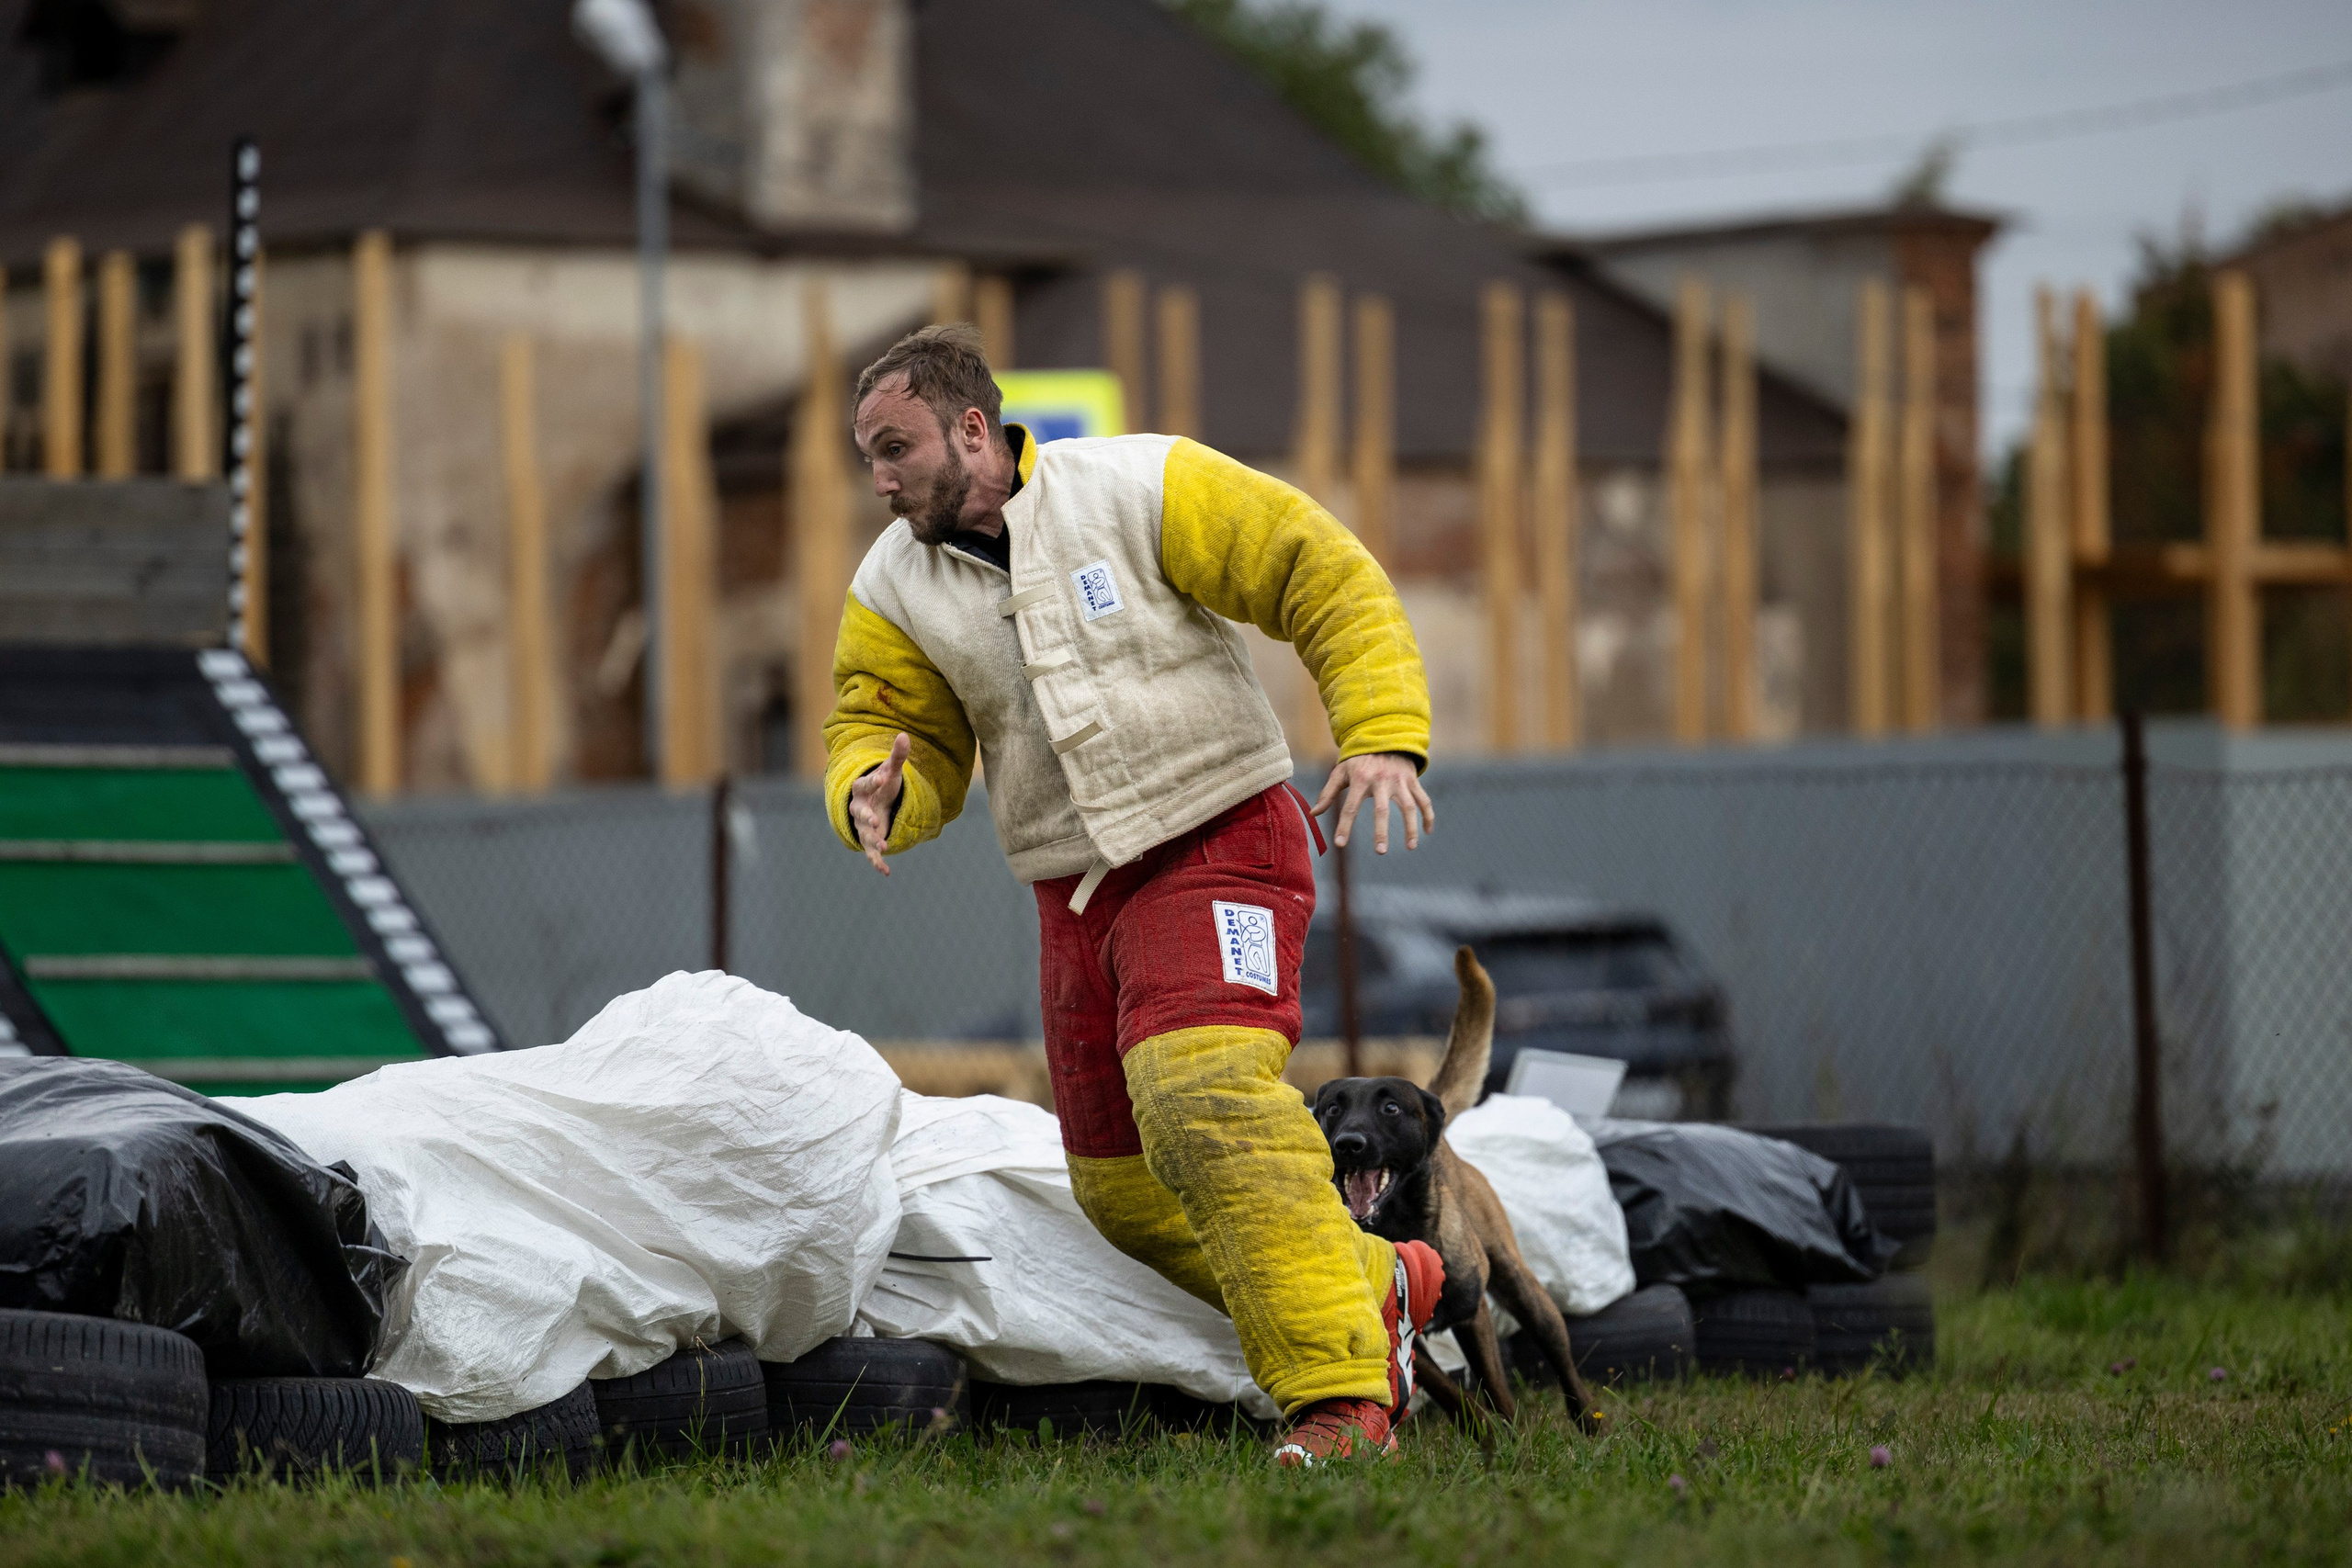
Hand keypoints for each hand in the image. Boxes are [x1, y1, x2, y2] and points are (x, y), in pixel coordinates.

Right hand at [849, 733, 910, 874]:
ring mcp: (863, 826)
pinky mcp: (870, 840)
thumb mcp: (890, 771)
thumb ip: (897, 756)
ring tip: (885, 848)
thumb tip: (904, 735)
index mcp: (862, 789)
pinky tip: (886, 872)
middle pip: (859, 813)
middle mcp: (858, 808)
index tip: (883, 778)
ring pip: (864, 835)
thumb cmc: (883, 785)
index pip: (864, 784)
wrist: (874, 802)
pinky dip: (877, 862)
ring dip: (873, 842)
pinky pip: (871, 852)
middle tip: (876, 822)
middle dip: (867, 817)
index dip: (873, 781)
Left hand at [1310, 751, 1434, 853]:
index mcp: (1360, 779)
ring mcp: (1399, 781)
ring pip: (1408, 806)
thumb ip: (1328, 793)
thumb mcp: (1341, 772)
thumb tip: (1313, 814)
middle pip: (1382, 809)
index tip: (1340, 844)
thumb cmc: (1359, 760)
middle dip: (1381, 831)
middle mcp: (1381, 780)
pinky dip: (1428, 816)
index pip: (1350, 806)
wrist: (1384, 736)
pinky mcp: (1413, 780)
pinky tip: (1427, 832)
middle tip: (1380, 851)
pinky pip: (1424, 800)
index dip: (1344, 825)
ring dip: (1411, 827)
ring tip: (1410, 847)